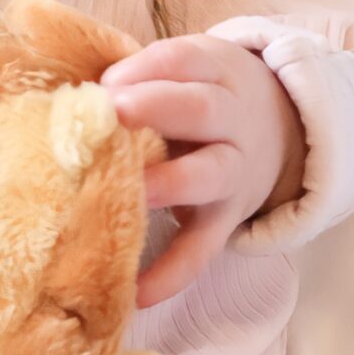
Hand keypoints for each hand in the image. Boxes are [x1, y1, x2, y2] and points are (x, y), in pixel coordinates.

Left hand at [101, 36, 305, 307]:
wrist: (283, 131)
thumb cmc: (200, 96)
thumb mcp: (184, 72)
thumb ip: (136, 77)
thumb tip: (70, 97)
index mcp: (215, 73)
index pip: (183, 60)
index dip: (144, 69)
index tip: (104, 82)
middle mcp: (231, 121)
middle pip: (201, 109)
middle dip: (157, 109)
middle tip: (113, 113)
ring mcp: (232, 173)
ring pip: (207, 175)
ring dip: (168, 182)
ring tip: (131, 192)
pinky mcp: (224, 220)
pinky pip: (201, 249)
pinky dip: (171, 273)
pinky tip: (137, 293)